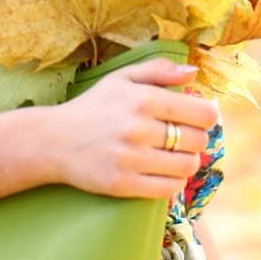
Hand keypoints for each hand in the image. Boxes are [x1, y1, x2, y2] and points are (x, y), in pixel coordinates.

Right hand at [38, 58, 217, 200]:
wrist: (53, 140)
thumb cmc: (93, 107)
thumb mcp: (121, 78)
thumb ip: (158, 70)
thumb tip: (193, 73)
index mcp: (142, 99)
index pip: (202, 113)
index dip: (207, 117)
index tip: (199, 119)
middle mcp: (138, 128)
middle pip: (198, 141)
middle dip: (197, 140)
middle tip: (184, 138)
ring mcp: (130, 159)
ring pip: (186, 166)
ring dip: (186, 162)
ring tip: (173, 155)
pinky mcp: (122, 184)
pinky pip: (168, 189)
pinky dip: (173, 182)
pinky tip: (162, 172)